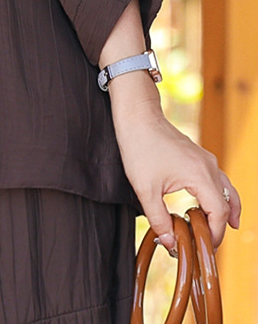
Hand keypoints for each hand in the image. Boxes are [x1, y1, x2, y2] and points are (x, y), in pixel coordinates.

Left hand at [113, 98, 241, 252]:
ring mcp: (205, 159)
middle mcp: (209, 167)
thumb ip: (159, 218)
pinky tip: (210, 203)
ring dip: (226, 209)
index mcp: (200, 176)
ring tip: (225, 227)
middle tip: (211, 243)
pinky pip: (217, 179)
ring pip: (226, 189)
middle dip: (221, 226)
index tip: (204, 247)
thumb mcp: (145, 189)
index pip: (219, 213)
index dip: (215, 234)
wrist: (136, 115)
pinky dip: (219, 195)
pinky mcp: (198, 155)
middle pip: (227, 202)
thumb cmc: (139, 146)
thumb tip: (170, 242)